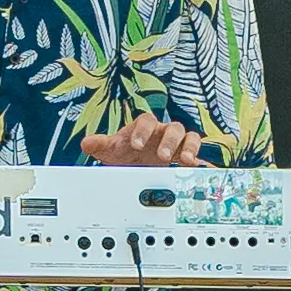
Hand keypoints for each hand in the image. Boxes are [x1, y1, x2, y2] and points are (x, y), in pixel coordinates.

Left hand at [82, 116, 199, 169]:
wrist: (137, 164)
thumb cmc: (127, 153)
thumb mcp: (112, 150)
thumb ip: (100, 145)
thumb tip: (86, 143)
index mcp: (146, 127)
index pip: (147, 121)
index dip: (142, 132)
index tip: (135, 145)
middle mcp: (165, 132)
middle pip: (173, 128)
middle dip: (169, 142)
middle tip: (162, 156)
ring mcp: (179, 144)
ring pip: (191, 138)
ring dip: (190, 148)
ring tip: (186, 162)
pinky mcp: (188, 157)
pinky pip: (200, 156)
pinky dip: (203, 163)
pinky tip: (203, 170)